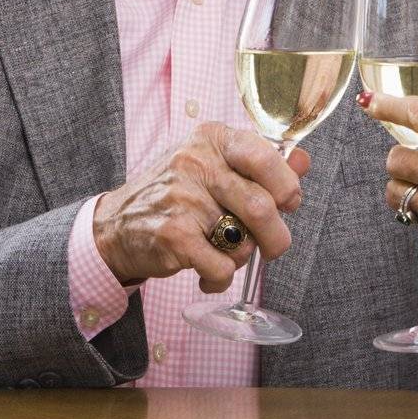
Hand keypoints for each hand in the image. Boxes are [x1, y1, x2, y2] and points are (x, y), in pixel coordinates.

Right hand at [92, 122, 311, 292]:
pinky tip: (207, 275)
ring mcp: (183, 198)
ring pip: (244, 242)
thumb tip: (303, 160)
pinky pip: (222, 268)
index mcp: (212, 138)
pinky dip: (221, 280)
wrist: (114, 225)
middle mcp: (196, 162)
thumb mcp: (213, 165)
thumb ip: (260, 163)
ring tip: (223, 253)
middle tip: (273, 247)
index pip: (265, 156)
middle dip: (276, 237)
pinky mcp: (173, 235)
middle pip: (262, 206)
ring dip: (242, 258)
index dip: (286, 186)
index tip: (288, 203)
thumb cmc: (175, 194)